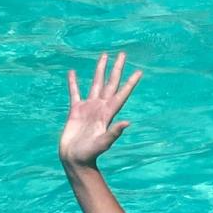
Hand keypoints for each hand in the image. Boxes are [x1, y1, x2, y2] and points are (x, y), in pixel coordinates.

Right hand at [59, 53, 141, 167]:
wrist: (74, 159)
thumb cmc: (89, 154)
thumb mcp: (103, 143)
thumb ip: (114, 132)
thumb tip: (128, 122)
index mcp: (108, 113)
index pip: (121, 94)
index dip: (130, 83)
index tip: (139, 71)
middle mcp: (100, 107)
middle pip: (111, 83)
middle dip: (116, 69)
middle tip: (122, 54)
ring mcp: (88, 107)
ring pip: (95, 83)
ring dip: (100, 70)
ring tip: (103, 56)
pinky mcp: (76, 110)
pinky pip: (75, 93)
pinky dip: (73, 83)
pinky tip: (72, 72)